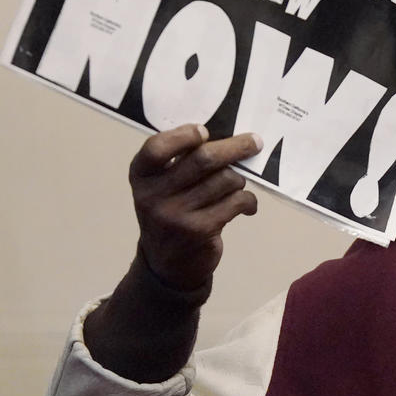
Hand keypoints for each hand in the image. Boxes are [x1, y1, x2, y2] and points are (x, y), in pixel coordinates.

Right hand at [129, 124, 261, 290]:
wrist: (168, 264)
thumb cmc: (172, 211)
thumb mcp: (162, 187)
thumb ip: (180, 163)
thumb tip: (228, 138)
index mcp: (141, 176)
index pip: (156, 148)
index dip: (182, 136)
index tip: (204, 131)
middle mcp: (153, 195)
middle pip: (202, 159)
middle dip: (235, 147)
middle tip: (254, 142)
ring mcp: (175, 214)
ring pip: (225, 180)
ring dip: (239, 180)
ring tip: (237, 185)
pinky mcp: (199, 231)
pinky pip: (235, 202)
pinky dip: (248, 201)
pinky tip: (247, 205)